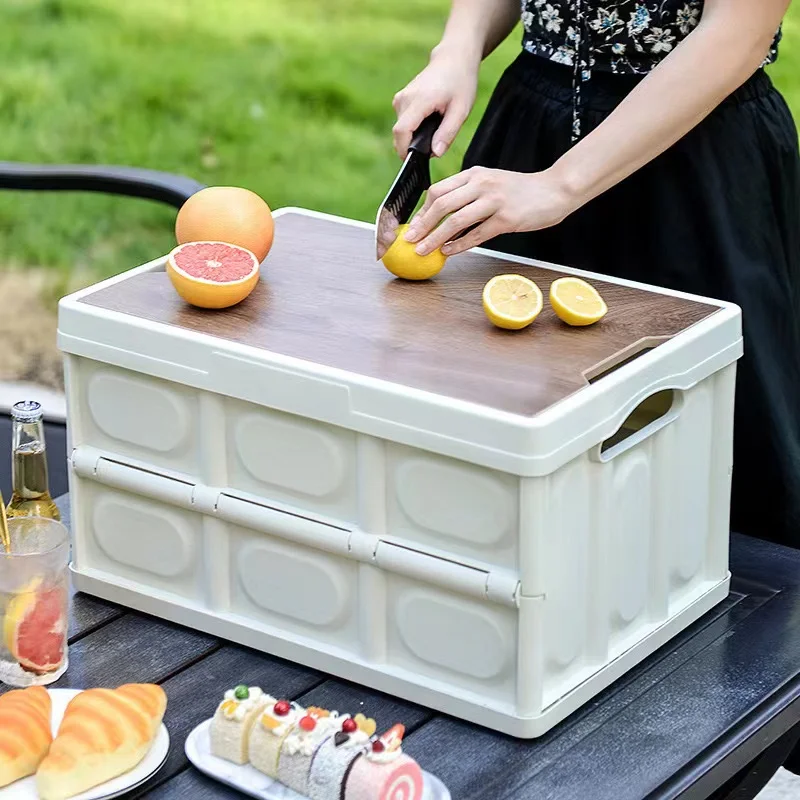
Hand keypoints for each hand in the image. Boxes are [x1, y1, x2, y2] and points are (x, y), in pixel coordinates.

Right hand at [393, 46, 480, 158]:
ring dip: (415, 137)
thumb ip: (448, 133)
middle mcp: (404, 99)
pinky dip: (414, 129)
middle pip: (400, 134)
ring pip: (401, 130)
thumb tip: (436, 153)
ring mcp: (400, 99)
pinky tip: (430, 122)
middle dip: (414, 146)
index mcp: (419, 100)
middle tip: (437, 143)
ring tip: (436, 128)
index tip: (416, 160)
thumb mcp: (461, 110)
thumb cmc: (460, 83)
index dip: (405, 150)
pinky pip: (403, 123)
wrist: (453, 59)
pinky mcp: (400, 100)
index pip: (401, 131)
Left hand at [404, 166, 581, 255]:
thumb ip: (469, 194)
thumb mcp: (492, 183)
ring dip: (435, 238)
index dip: (422, 210)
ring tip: (423, 250)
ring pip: (455, 221)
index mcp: (474, 174)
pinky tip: (448, 252)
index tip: (413, 226)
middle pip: (441, 204)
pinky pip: (476, 235)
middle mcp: (481, 184)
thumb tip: (442, 215)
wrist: (555, 189)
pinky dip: (459, 245)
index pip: (438, 189)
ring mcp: (494, 201)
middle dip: (422, 225)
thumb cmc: (522, 191)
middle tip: (410, 240)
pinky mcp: (506, 219)